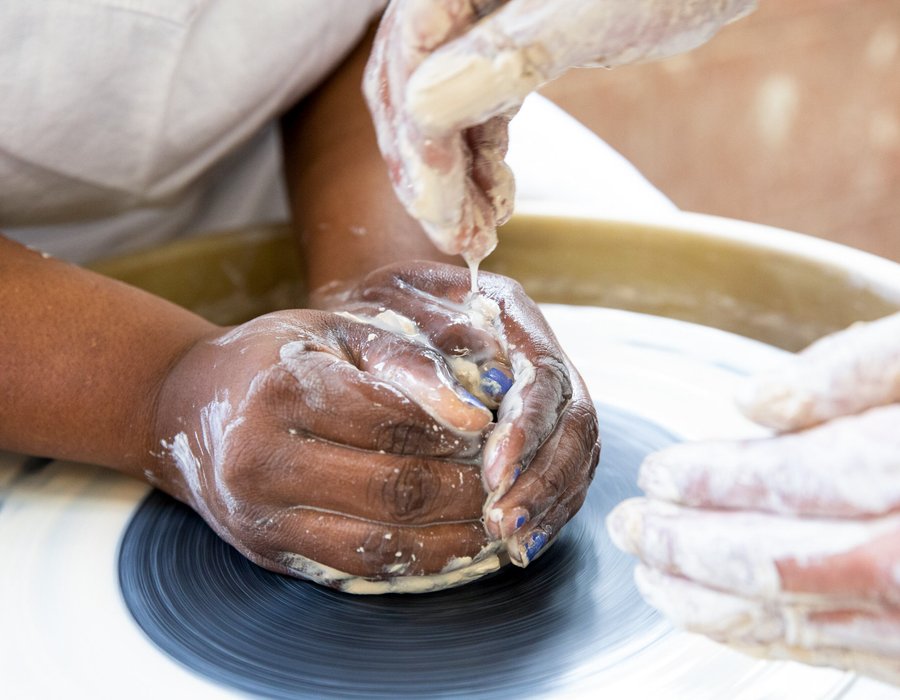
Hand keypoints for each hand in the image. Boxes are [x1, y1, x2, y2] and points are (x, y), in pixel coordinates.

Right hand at [151, 309, 503, 591]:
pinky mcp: (269, 552)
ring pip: (382, 544)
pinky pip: (358, 569)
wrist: (187, 407)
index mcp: (283, 390)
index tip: (501, 431)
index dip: (459, 433)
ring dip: (452, 540)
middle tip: (509, 480)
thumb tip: (481, 412)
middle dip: (468, 490)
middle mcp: (262, 460)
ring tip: (493, 520)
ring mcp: (261, 516)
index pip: (397, 423)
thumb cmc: (274, 358)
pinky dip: (416, 564)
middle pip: (396, 489)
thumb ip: (410, 363)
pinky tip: (453, 546)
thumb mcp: (338, 333)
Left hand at [313, 261, 600, 566]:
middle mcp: (538, 350)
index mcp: (513, 312)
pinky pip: (564, 472)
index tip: (493, 474)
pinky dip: (547, 509)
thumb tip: (487, 377)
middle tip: (502, 522)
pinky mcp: (538, 424)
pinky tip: (520, 540)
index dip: (528, 430)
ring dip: (549, 502)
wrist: (383, 304)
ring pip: (577, 453)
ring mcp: (544, 389)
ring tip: (510, 540)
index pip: (545, 377)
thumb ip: (435, 332)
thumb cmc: (383, 303)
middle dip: (543, 479)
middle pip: (575, 422)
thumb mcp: (395, 301)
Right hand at [364, 0, 754, 261]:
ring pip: (439, 106)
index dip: (422, 149)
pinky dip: (479, 157)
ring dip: (453, 176)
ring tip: (477, 235)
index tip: (445, 216)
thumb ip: (510, 53)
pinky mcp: (513, 40)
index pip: (411, 65)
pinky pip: (474, 105)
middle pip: (410, 90)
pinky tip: (494, 196)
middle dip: (431, 173)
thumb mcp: (598, 11)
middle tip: (458, 241)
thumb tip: (425, 109)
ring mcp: (483, 16)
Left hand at [607, 312, 899, 683]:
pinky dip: (768, 637)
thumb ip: (859, 366)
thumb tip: (754, 403)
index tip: (660, 472)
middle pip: (779, 561)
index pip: (794, 481)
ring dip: (711, 602)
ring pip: (801, 623)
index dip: (714, 479)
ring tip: (652, 578)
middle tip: (630, 527)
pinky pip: (837, 652)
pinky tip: (721, 618)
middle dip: (689, 546)